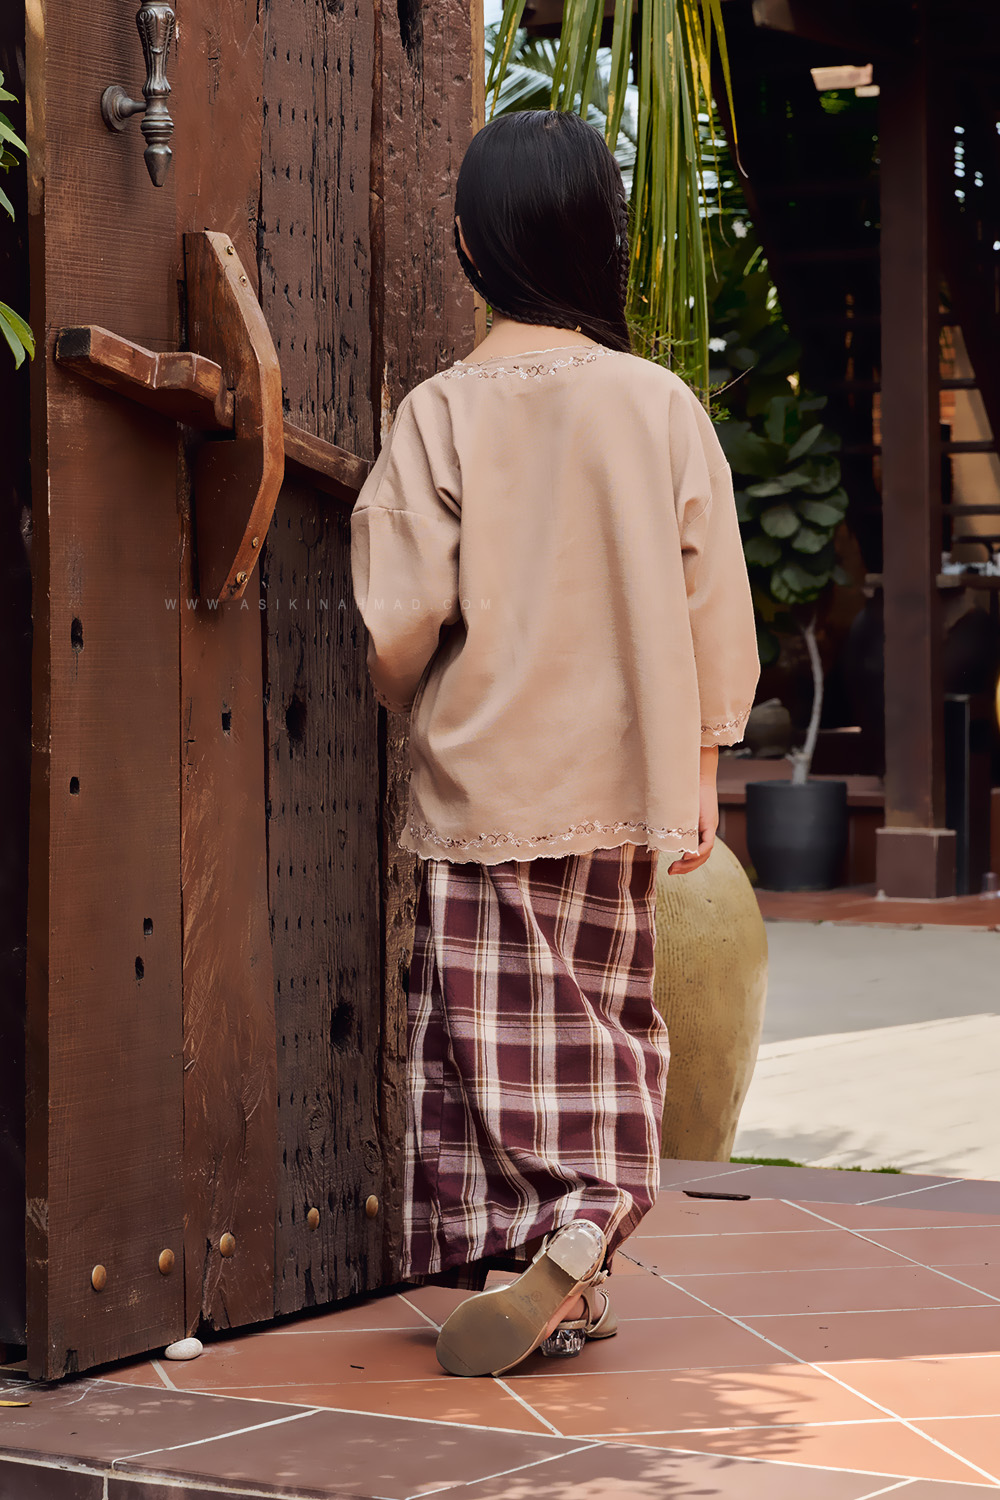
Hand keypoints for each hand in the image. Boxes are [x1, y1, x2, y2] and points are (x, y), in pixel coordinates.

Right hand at [667, 748, 718, 875]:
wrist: (695, 772)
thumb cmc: (681, 787)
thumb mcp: (672, 810)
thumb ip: (667, 821)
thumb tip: (646, 829)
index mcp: (697, 830)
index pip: (695, 854)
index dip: (685, 864)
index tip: (670, 869)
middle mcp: (705, 830)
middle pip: (700, 857)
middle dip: (686, 868)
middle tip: (671, 872)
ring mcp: (709, 827)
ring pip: (704, 853)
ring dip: (690, 863)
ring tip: (675, 868)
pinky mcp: (710, 822)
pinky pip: (707, 843)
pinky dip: (698, 853)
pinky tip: (687, 856)